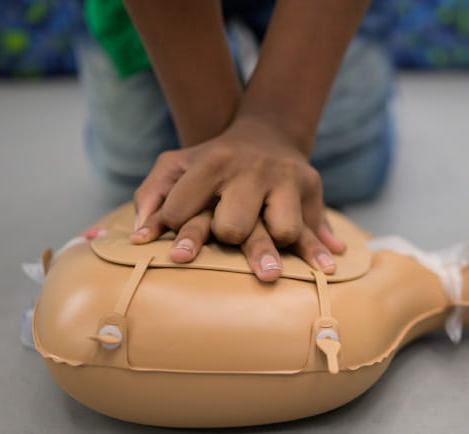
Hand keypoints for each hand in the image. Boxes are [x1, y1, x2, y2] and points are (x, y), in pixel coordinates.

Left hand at [129, 114, 345, 281]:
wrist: (266, 132)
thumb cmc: (211, 160)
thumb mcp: (176, 165)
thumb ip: (151, 195)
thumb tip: (140, 237)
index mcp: (212, 162)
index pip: (184, 210)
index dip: (178, 234)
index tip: (175, 252)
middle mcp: (251, 169)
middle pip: (234, 227)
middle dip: (227, 239)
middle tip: (227, 241)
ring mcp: (285, 178)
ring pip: (282, 231)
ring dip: (272, 248)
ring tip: (269, 263)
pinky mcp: (311, 187)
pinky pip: (313, 226)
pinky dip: (319, 249)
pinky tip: (328, 266)